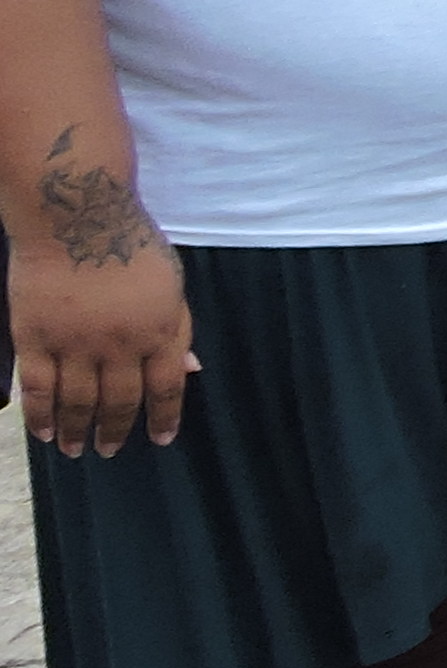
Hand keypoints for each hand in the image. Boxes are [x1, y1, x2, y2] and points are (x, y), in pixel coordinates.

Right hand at [13, 220, 194, 455]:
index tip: (160, 440)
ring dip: (77, 430)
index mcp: (159, 330)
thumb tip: (191, 369)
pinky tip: (43, 433)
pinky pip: (37, 387)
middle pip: (120, 401)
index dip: (164, 417)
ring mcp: (74, 343)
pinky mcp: (34, 337)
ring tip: (75, 449)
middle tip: (110, 450)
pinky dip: (39, 415)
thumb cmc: (130, 245)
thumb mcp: (171, 284)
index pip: (166, 387)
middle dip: (116, 430)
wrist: (76, 217)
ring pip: (77, 401)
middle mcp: (119, 344)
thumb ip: (178, 328)